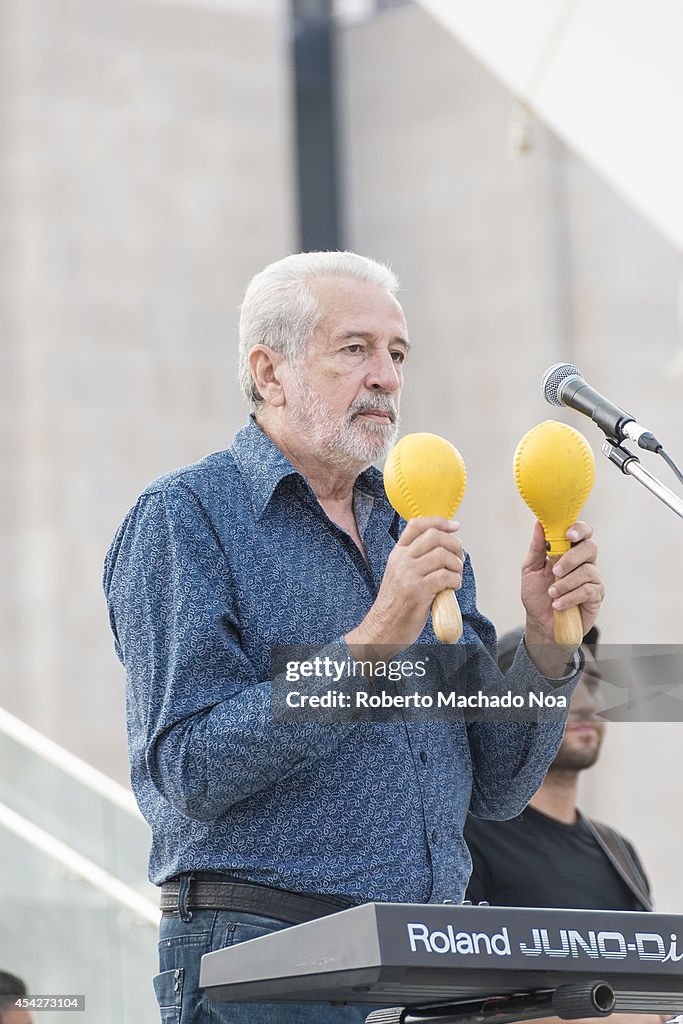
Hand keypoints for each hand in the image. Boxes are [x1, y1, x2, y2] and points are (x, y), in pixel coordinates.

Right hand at [346, 517, 462, 657]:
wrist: (383, 628)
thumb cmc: (397, 604)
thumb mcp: (400, 574)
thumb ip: (416, 559)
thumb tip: (444, 548)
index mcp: (397, 554)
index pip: (417, 525)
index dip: (439, 522)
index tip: (455, 527)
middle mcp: (402, 560)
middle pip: (434, 536)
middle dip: (454, 545)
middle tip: (459, 559)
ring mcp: (409, 575)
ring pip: (443, 555)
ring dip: (457, 565)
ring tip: (455, 576)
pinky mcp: (418, 591)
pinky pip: (445, 577)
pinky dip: (455, 581)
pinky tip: (452, 588)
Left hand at [522, 519, 603, 648]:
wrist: (540, 622)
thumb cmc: (537, 593)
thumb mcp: (530, 569)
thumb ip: (537, 548)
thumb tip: (539, 524)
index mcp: (569, 550)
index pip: (582, 532)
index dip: (578, 529)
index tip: (568, 534)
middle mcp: (584, 562)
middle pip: (590, 547)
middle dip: (571, 558)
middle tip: (555, 570)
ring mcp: (592, 579)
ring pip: (588, 571)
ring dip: (565, 583)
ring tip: (551, 593)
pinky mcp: (596, 596)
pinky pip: (588, 591)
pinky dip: (570, 597)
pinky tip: (558, 604)